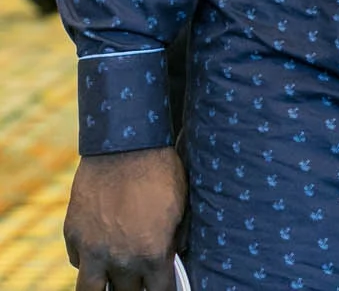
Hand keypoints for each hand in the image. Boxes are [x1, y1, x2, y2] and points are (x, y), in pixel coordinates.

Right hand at [64, 146, 186, 290]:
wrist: (125, 146)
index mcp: (152, 253)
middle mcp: (120, 258)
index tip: (164, 287)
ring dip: (104, 289)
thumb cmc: (161, 172)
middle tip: (141, 282)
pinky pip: (77, 262)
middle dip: (137, 290)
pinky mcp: (72, 235)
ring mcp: (92, 249)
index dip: (164, 290)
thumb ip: (176, 237)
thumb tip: (174, 254)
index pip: (160, 290)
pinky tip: (98, 257)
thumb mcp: (181, 207)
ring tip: (114, 284)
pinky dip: (87, 263)